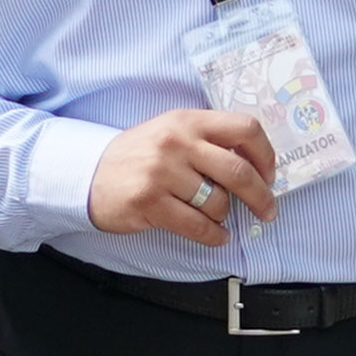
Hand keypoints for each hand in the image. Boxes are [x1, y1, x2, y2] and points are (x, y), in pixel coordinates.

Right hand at [85, 105, 279, 249]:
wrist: (87, 174)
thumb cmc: (137, 157)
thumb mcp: (171, 133)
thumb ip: (207, 140)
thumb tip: (255, 166)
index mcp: (187, 121)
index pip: (245, 129)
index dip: (266, 155)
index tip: (269, 174)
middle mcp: (176, 142)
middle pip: (239, 172)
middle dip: (261, 197)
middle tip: (267, 211)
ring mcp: (161, 172)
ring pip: (217, 202)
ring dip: (224, 216)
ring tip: (216, 217)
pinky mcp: (149, 201)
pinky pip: (197, 225)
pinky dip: (213, 235)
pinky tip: (215, 235)